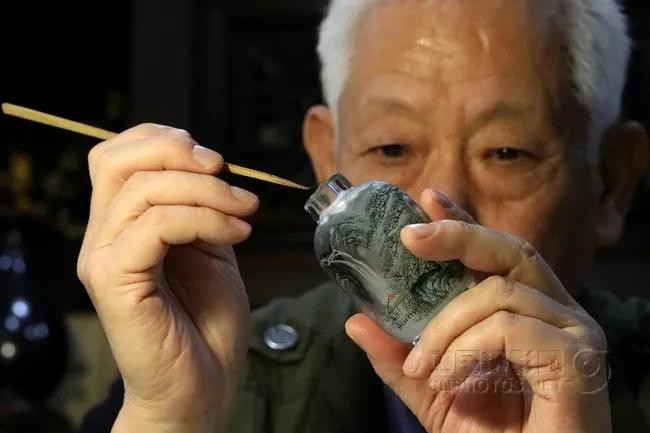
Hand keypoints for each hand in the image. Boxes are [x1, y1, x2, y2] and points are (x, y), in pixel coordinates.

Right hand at [76, 124, 258, 432]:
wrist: (203, 384)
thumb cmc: (207, 321)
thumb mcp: (209, 247)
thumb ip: (198, 206)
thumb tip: (207, 163)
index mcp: (121, 225)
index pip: (116, 156)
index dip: (161, 139)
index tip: (214, 160)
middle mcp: (102, 237)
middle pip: (114, 161)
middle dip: (177, 152)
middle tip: (223, 171)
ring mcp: (104, 260)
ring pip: (142, 191)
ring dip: (207, 191)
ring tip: (244, 212)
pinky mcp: (115, 282)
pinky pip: (155, 226)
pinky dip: (204, 219)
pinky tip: (237, 232)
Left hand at [345, 189, 610, 432]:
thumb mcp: (432, 391)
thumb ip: (397, 357)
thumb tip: (355, 320)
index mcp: (526, 313)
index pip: (496, 252)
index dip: (464, 222)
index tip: (427, 198)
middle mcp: (556, 313)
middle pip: (510, 250)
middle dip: (456, 236)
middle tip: (410, 237)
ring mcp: (573, 332)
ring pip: (499, 291)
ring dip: (445, 325)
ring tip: (421, 365)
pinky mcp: (577, 358)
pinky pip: (508, 327)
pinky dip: (465, 348)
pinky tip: (448, 378)